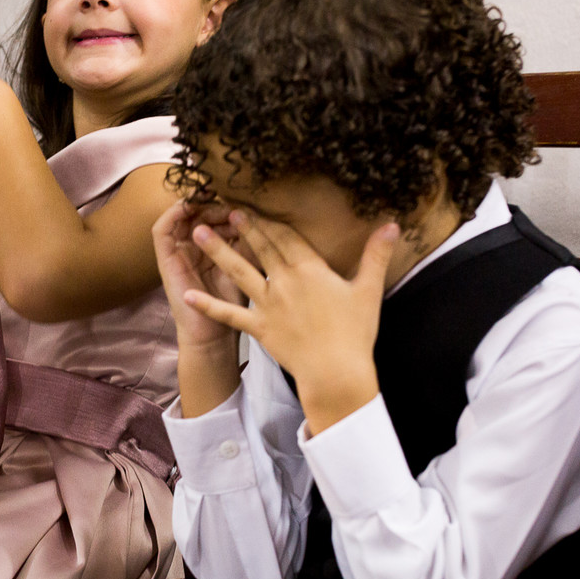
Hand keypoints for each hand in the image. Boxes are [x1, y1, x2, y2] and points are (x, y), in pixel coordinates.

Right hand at [153, 199, 245, 353]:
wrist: (215, 332)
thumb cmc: (233, 301)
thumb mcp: (247, 263)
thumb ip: (249, 240)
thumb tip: (262, 214)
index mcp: (210, 246)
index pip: (214, 214)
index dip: (227, 205)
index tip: (246, 205)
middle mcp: (191, 246)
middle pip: (197, 211)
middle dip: (214, 204)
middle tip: (231, 204)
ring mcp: (176, 252)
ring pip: (179, 216)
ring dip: (196, 206)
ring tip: (214, 204)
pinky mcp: (164, 259)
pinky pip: (161, 230)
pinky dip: (172, 214)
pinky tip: (189, 208)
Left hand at [186, 210, 398, 433]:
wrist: (337, 373)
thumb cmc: (355, 333)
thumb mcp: (368, 290)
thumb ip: (376, 255)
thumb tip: (393, 223)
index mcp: (310, 271)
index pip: (287, 238)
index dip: (271, 220)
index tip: (256, 204)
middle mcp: (285, 283)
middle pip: (262, 248)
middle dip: (244, 227)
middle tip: (225, 207)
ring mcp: (269, 305)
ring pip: (239, 271)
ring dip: (218, 251)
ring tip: (198, 232)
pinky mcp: (259, 328)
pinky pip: (229, 314)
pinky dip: (208, 305)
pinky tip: (187, 294)